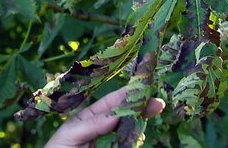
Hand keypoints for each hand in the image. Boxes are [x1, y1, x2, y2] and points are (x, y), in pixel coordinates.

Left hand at [45, 87, 164, 147]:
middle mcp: (104, 129)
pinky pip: (128, 144)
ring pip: (131, 132)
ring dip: (140, 124)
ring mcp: (111, 143)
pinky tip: (137, 138)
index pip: (112, 103)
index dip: (127, 94)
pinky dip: (134, 141)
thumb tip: (114, 116)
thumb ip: (91, 125)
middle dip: (142, 108)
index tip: (142, 86)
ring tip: (150, 115)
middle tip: (157, 103)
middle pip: (127, 116)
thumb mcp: (70, 135)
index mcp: (91, 118)